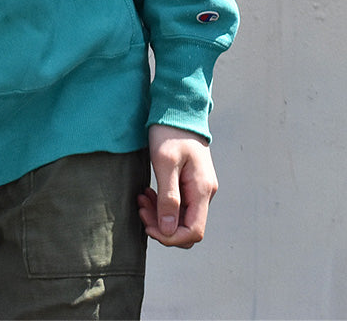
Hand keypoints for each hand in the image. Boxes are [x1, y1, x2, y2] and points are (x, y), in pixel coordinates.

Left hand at [138, 124, 217, 248]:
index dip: (171, 237)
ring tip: (141, 198)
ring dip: (160, 214)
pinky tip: (148, 193)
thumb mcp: (164, 162)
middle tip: (140, 208)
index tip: (148, 225)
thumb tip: (168, 230)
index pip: (194, 232)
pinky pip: (179, 204)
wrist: (178, 109)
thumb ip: (168, 197)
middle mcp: (205, 193)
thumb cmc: (170, 131)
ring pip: (181, 216)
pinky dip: (163, 203)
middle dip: (162, 225)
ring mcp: (199, 188)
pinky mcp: (191, 182)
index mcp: (202, 190)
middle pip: (187, 227)